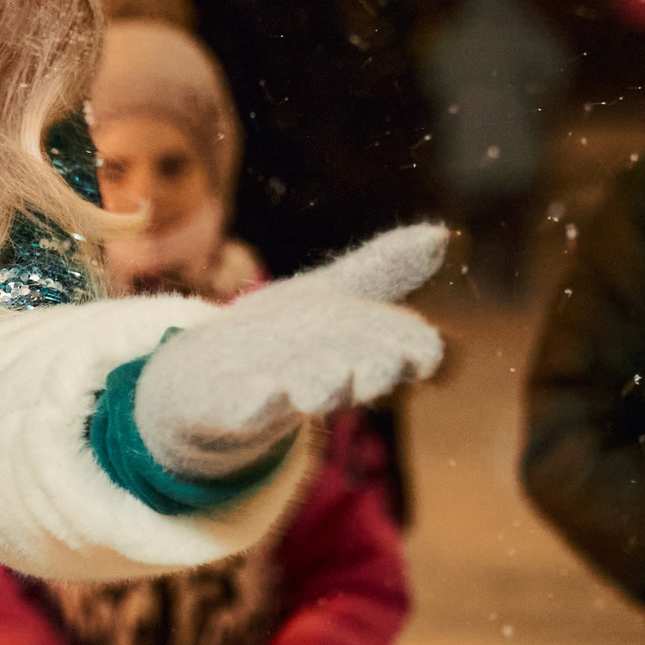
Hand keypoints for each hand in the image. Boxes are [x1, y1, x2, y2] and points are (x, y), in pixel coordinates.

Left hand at [133, 224, 448, 482]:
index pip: (398, 351)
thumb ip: (383, 269)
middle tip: (382, 364)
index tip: (426, 352)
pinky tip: (265, 390)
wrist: (202, 379)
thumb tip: (442, 234)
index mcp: (357, 353)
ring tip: (329, 375)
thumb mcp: (330, 294)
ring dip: (321, 384)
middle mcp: (326, 379)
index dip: (414, 352)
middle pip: (359, 375)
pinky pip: (245, 410)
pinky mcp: (229, 407)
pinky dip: (256, 402)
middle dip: (373, 369)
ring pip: (308, 394)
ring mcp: (277, 397)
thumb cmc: (282, 337)